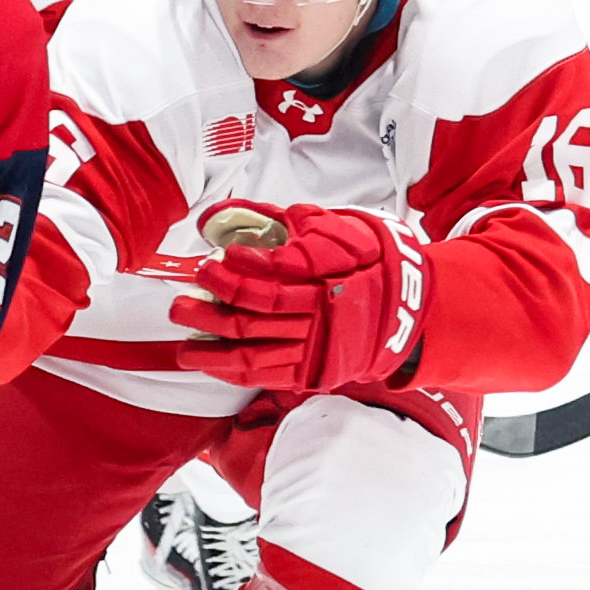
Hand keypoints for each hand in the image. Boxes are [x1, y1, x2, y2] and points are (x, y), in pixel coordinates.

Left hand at [170, 203, 429, 393]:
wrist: (410, 308)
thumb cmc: (367, 260)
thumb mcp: (331, 227)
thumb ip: (279, 221)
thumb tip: (224, 212)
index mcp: (325, 281)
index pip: (271, 283)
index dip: (234, 278)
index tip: (208, 266)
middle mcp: (320, 319)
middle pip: (254, 321)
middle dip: (210, 316)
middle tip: (180, 307)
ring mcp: (318, 350)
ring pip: (256, 357)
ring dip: (215, 355)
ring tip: (184, 349)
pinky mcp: (316, 373)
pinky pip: (269, 377)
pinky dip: (237, 374)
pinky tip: (213, 365)